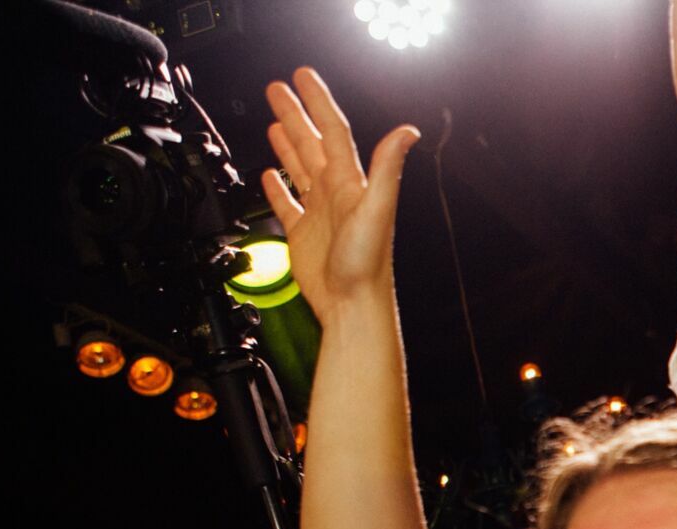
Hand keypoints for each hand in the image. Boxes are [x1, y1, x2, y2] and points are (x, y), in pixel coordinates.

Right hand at [262, 67, 419, 320]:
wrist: (353, 304)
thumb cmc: (367, 263)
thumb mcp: (378, 208)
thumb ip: (387, 167)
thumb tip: (408, 131)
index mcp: (350, 183)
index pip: (332, 131)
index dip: (317, 101)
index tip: (302, 76)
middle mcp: (335, 193)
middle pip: (311, 142)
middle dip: (295, 113)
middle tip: (277, 88)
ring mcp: (319, 212)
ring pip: (299, 167)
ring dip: (287, 142)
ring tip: (274, 121)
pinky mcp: (304, 234)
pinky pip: (288, 203)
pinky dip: (278, 187)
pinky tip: (269, 175)